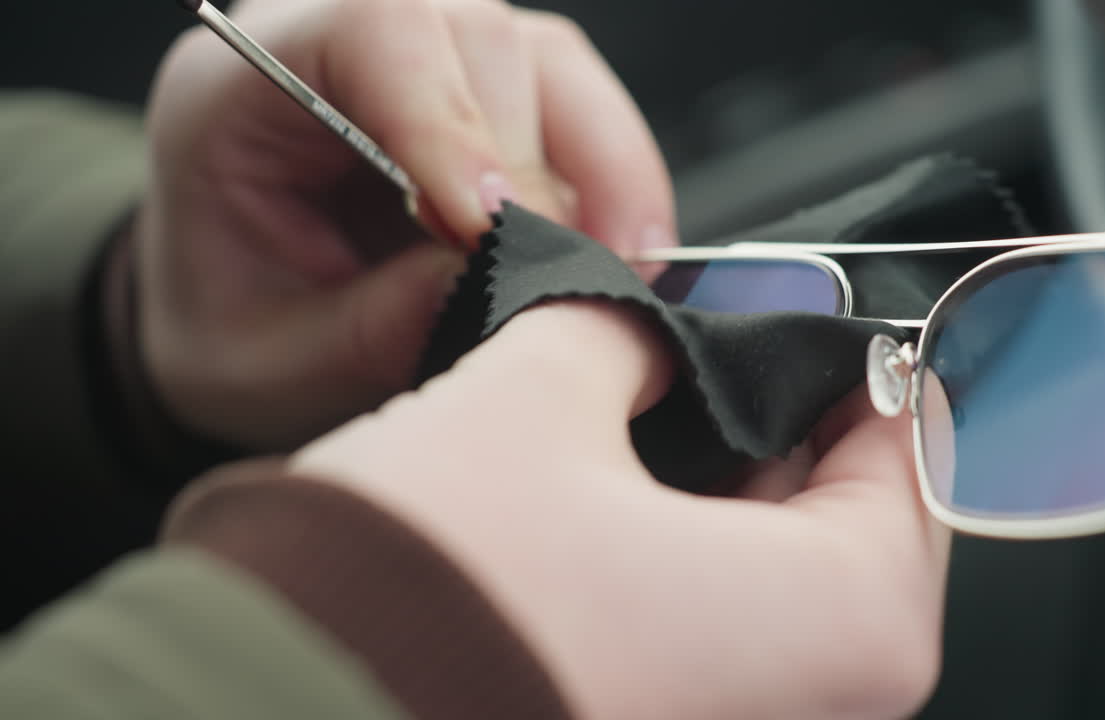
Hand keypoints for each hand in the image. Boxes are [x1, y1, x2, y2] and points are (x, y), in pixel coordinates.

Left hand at [134, 0, 674, 449]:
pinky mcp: (498, 105)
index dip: (445, 116)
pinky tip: (623, 255)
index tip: (486, 228)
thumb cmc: (232, 334)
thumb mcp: (272, 362)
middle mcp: (343, 47)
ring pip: (550, 65)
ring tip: (611, 273)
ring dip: (600, 172)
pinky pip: (583, 110)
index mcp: (241, 83)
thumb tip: (501, 285)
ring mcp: (432, 67)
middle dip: (526, 167)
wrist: (243, 332)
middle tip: (550, 279)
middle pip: (478, 39)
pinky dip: (618, 183)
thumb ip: (373, 326)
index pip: (372, 31)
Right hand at [292, 301, 951, 719]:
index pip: (914, 454)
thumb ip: (623, 335)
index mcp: (848, 621)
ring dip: (724, 495)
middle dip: (778, 428)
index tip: (796, 316)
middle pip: (852, 524)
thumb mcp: (539, 396)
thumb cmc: (422, 592)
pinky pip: (718, 640)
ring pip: (781, 585)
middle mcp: (820, 711)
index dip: (849, 363)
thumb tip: (643, 329)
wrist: (283, 711)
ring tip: (640, 424)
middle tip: (703, 357)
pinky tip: (607, 509)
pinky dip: (682, 568)